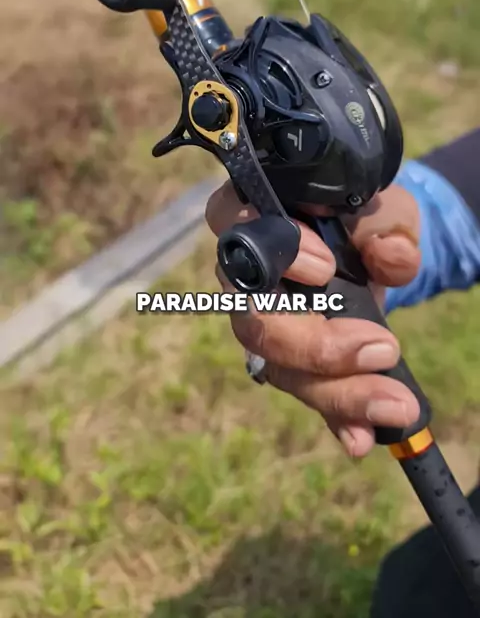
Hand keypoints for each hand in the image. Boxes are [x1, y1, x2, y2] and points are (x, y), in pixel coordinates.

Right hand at [205, 180, 421, 458]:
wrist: (371, 248)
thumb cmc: (362, 218)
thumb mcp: (383, 209)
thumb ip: (387, 225)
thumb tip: (391, 255)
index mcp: (252, 215)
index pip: (229, 226)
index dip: (271, 253)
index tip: (326, 267)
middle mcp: (244, 273)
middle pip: (252, 319)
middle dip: (314, 345)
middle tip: (380, 348)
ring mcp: (262, 321)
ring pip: (277, 365)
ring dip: (334, 390)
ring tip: (391, 404)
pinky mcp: (292, 359)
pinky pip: (305, 390)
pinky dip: (336, 415)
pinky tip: (361, 436)